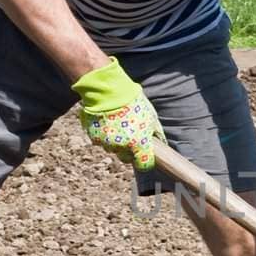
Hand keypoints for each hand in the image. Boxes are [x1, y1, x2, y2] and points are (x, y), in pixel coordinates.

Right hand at [72, 57, 165, 172]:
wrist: (108, 91)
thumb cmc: (133, 102)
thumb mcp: (150, 116)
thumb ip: (155, 132)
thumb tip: (161, 142)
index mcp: (138, 143)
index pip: (144, 164)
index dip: (145, 161)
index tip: (145, 156)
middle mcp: (122, 147)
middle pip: (126, 158)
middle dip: (129, 151)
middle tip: (130, 138)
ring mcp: (106, 143)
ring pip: (112, 149)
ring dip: (115, 142)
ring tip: (117, 124)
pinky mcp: (94, 137)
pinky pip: (100, 141)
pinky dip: (103, 135)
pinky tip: (106, 122)